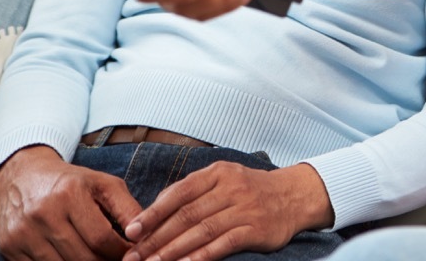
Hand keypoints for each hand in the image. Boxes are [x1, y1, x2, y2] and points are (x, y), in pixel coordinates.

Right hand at [0, 145, 140, 260]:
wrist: (22, 176)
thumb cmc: (70, 181)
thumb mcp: (103, 184)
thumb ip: (127, 208)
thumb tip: (144, 234)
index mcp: (69, 194)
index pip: (101, 237)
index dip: (120, 252)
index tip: (131, 255)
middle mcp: (43, 213)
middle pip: (82, 257)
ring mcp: (23, 233)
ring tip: (97, 259)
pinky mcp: (9, 247)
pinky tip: (72, 259)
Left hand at [122, 163, 331, 260]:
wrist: (294, 195)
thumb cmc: (250, 189)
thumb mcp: (224, 179)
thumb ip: (193, 192)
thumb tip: (155, 212)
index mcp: (217, 173)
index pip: (178, 193)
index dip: (152, 213)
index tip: (131, 232)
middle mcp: (230, 188)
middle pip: (186, 215)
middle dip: (156, 238)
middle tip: (134, 257)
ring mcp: (244, 208)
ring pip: (201, 231)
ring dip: (173, 251)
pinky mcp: (256, 229)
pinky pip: (223, 244)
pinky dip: (202, 256)